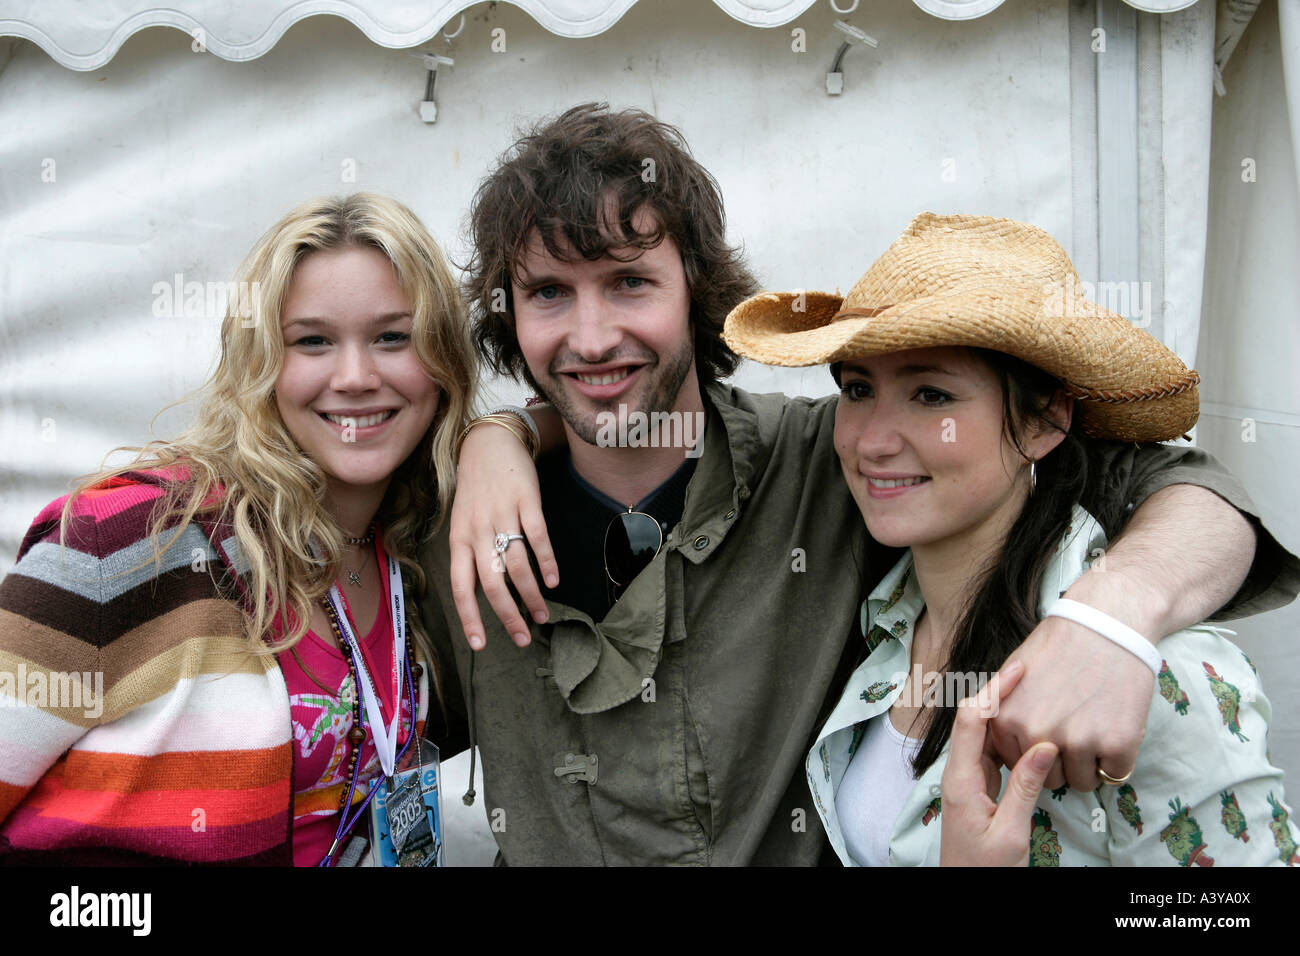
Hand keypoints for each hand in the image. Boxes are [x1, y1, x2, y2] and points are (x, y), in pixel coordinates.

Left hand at [447, 421, 556, 649]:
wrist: (489, 444)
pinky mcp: (525, 500)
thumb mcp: (464, 523)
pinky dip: (546, 562)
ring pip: (517, 565)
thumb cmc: (477, 490)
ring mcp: (501, 514)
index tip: (481, 645)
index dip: (470, 617)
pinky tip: (553, 581)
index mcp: (459, 539)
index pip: (461, 586)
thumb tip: (489, 595)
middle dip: (507, 616)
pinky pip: (537, 537)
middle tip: (523, 639)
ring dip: (532, 595)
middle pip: (492, 583)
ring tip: (542, 615)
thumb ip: (473, 556)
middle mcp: (477, 529)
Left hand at [940, 661, 1058, 866]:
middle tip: (1028, 668)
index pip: (971, 720)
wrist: (966, 893)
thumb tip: (1045, 745)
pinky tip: (1027, 725)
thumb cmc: (986, 871)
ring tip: (1031, 688)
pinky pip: (989, 751)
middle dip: (997, 691)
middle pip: (973, 720)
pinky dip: (1007, 734)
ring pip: (981, 734)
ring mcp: (966, 780)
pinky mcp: (977, 788)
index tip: (1020, 668)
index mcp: (960, 780)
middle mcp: (958, 773)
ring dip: (1003, 710)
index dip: (993, 691)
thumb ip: (1025, 789)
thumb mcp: (1011, 833)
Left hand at [990, 616, 1152, 790]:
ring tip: (1096, 726)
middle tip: (1077, 731)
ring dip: (1091, 763)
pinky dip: (1118, 758)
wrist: (1107, 621)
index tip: (1048, 738)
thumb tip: (999, 744)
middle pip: (1049, 779)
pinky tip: (1116, 725)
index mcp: (1008, 719)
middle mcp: (1038, 734)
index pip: (1017, 764)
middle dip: (1062, 762)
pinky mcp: (1117, 743)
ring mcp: (1079, 741)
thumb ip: (1005, 711)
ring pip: (1082, 781)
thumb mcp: (1014, 673)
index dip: (1034, 754)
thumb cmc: (1061, 644)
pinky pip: (1115, 774)